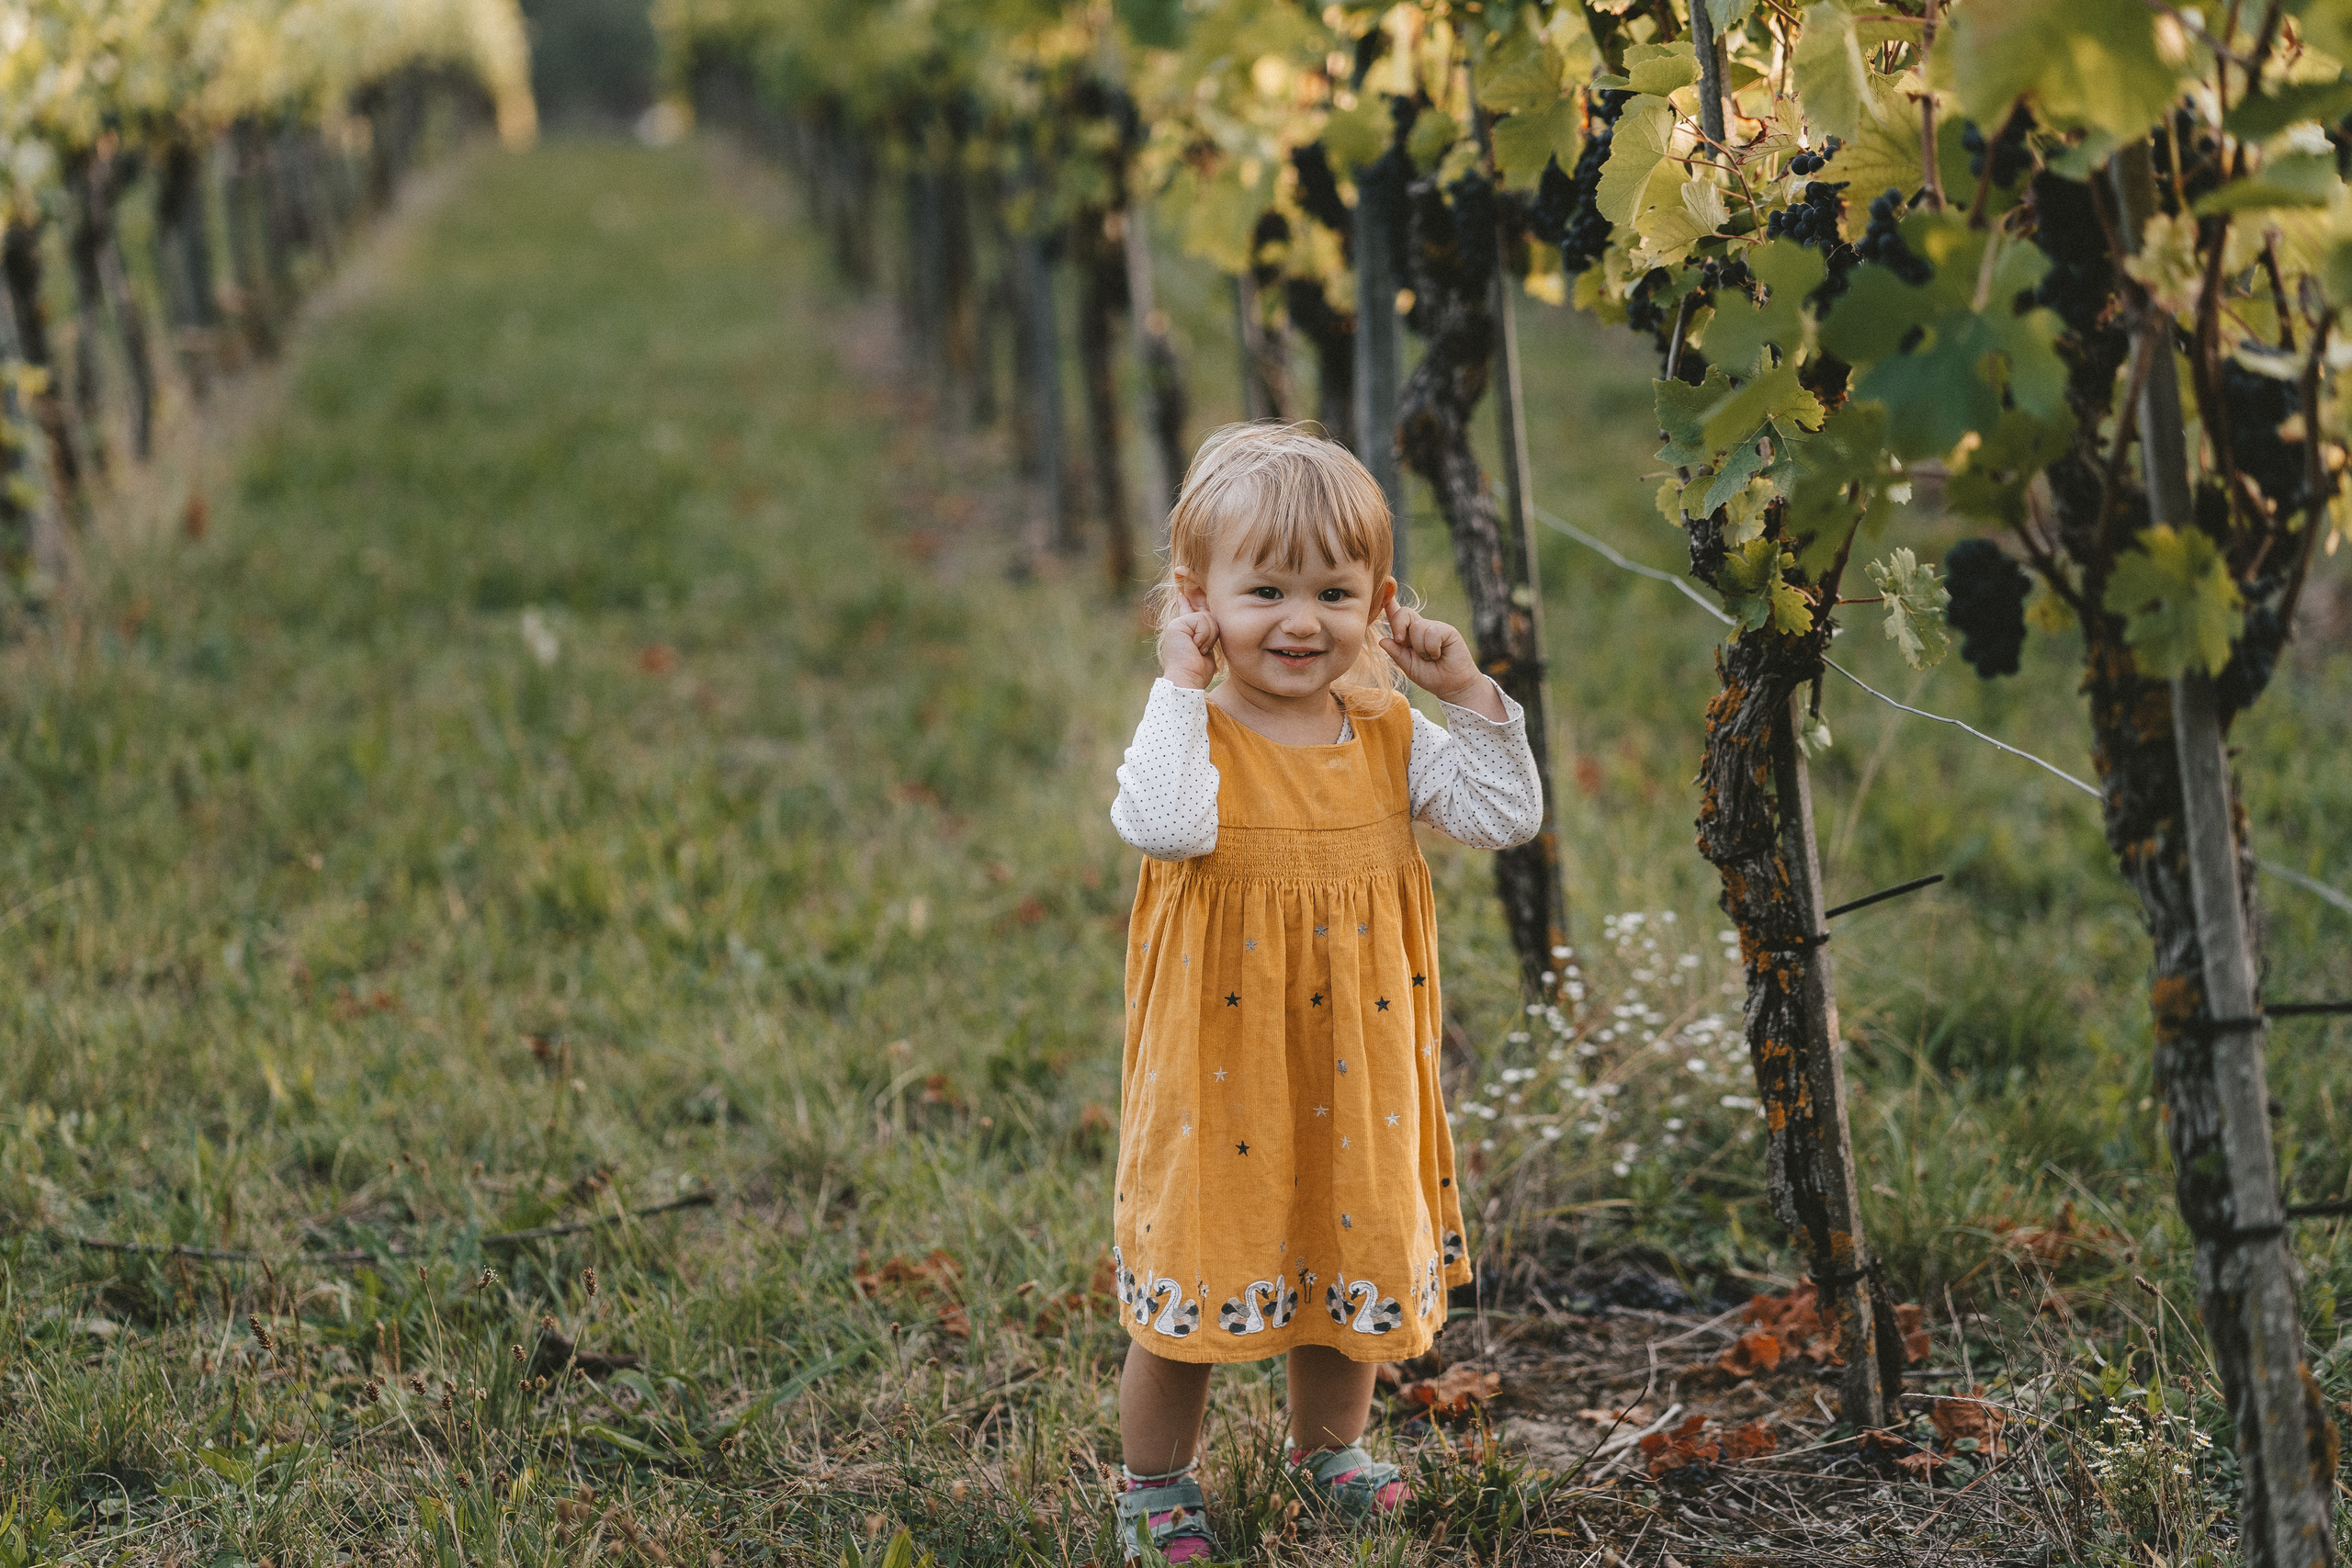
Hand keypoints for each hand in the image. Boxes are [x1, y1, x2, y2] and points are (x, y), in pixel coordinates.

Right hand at [1157, 609, 1219, 689]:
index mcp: (1184, 632)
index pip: (1187, 612)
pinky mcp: (1177, 625)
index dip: (1187, 603)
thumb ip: (1207, 634)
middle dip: (1212, 634)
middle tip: (1202, 650)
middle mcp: (1178, 626)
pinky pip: (1201, 621)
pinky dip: (1203, 636)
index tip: (1183, 595)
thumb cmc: (1197, 672)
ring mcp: (1176, 625)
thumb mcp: (1206, 649)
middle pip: (1207, 615)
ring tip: (1198, 650)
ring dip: (1208, 637)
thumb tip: (1210, 621)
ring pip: (1206, 617)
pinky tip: (1195, 647)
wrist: (1187, 679)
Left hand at [1381, 604, 1502, 717]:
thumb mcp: (1409, 666)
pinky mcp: (1447, 630)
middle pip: (1404, 613)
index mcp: (1409, 635)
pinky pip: (1432, 633)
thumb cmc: (1431, 676)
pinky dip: (1432, 648)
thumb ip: (1396, 653)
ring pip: (1417, 627)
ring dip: (1421, 649)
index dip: (1390, 603)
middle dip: (1398, 625)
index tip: (1385, 589)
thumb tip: (1382, 640)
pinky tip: (1439, 655)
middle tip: (1402, 642)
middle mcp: (1421, 628)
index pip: (1398, 616)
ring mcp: (1434, 628)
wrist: (1453, 686)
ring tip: (1431, 658)